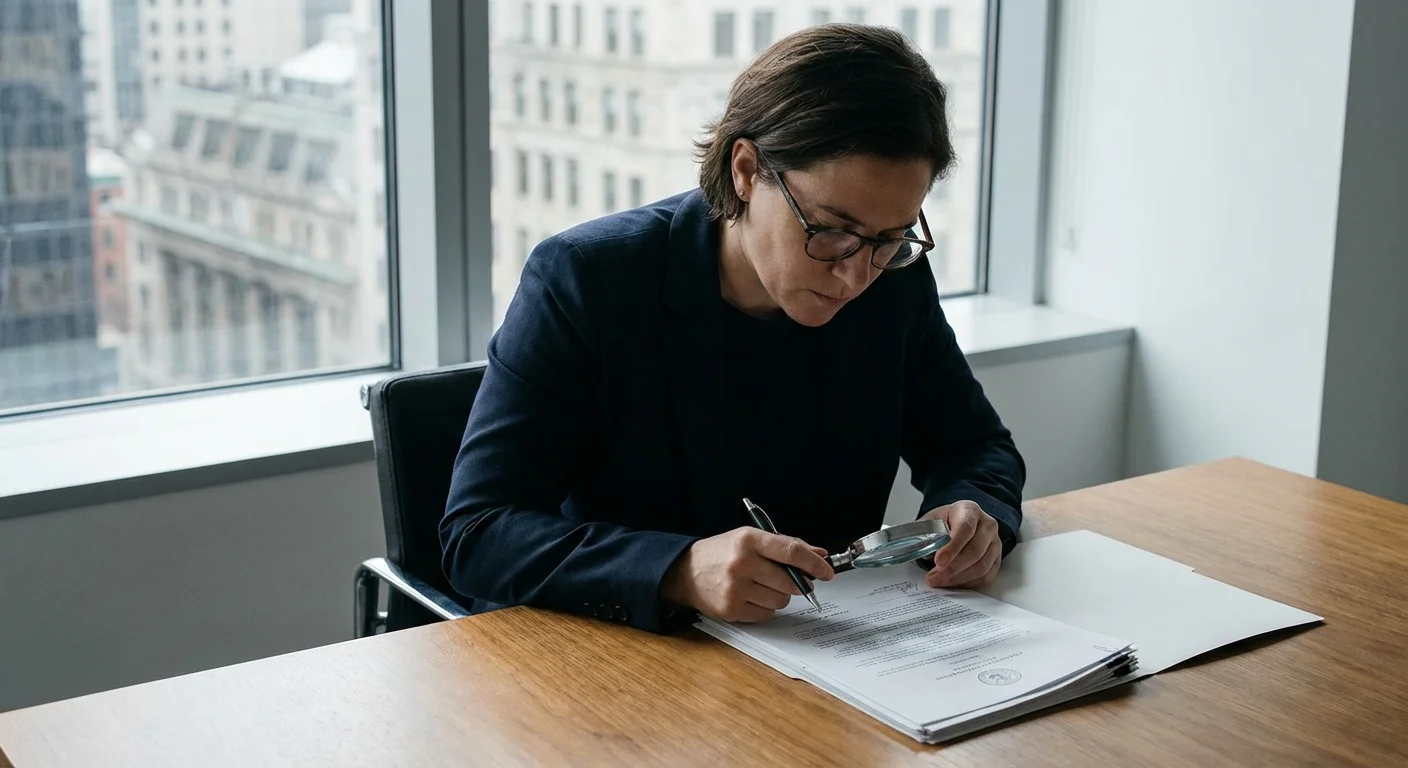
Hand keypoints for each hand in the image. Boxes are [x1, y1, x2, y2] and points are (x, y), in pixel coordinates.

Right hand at [661, 527, 833, 622]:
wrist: (685, 572)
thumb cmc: (722, 553)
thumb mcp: (750, 539)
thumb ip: (786, 545)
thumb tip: (820, 554)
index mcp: (748, 540)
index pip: (791, 551)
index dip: (814, 563)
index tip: (827, 571)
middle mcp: (741, 564)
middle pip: (790, 581)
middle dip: (797, 583)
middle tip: (791, 579)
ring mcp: (735, 589)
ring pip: (781, 600)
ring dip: (780, 595)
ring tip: (762, 585)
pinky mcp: (731, 610)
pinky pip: (767, 614)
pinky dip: (765, 607)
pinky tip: (751, 596)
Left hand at [921, 500, 1001, 588]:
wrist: (956, 524)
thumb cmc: (943, 523)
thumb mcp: (930, 521)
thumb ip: (925, 534)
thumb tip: (923, 552)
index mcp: (969, 510)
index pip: (965, 528)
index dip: (953, 547)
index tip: (939, 561)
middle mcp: (987, 525)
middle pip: (975, 550)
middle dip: (952, 568)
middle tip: (934, 577)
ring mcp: (995, 542)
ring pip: (981, 566)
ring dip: (958, 578)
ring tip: (939, 581)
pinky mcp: (996, 559)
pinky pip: (985, 576)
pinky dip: (967, 583)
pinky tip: (952, 583)